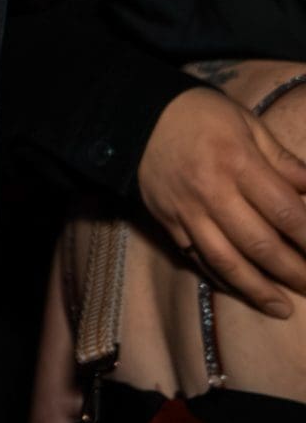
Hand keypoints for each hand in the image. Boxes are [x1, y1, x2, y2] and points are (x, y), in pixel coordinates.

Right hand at [138, 86, 305, 316]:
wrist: (134, 115)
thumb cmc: (199, 114)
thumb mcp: (246, 123)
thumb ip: (282, 160)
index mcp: (237, 162)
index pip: (284, 210)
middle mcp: (212, 192)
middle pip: (259, 243)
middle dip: (293, 271)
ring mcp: (187, 211)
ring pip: (226, 260)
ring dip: (258, 289)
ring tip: (282, 308)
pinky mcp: (167, 223)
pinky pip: (197, 258)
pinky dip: (221, 279)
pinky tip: (242, 291)